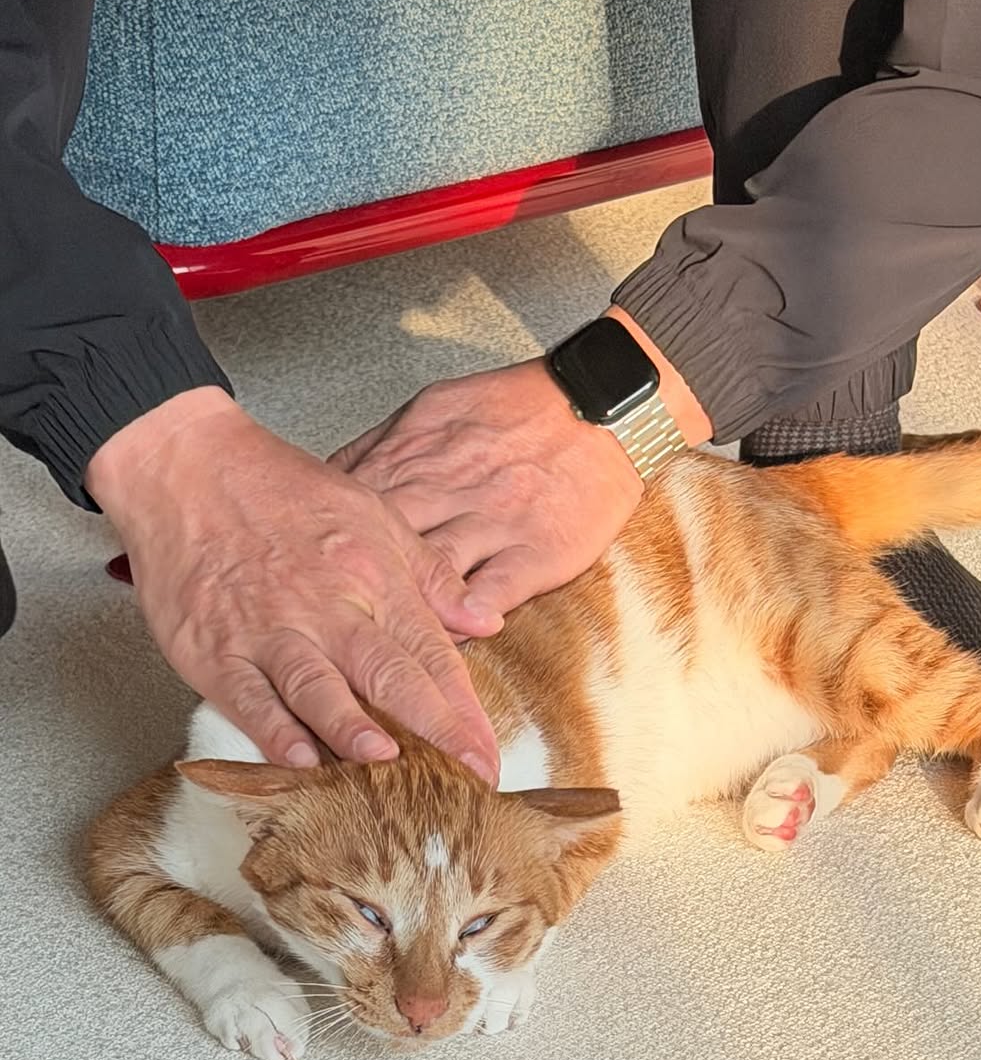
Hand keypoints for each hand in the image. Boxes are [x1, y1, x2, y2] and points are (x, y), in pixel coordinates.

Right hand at [86, 389, 502, 775]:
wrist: (186, 466)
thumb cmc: (278, 491)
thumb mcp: (373, 514)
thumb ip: (429, 576)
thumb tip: (484, 623)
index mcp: (371, 575)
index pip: (429, 652)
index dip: (463, 709)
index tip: (487, 754)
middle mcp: (324, 606)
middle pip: (387, 673)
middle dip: (434, 730)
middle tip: (467, 775)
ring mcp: (267, 630)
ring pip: (316, 686)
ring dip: (352, 727)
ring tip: (387, 763)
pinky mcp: (214, 649)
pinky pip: (247, 696)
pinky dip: (272, 730)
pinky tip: (297, 759)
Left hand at [329, 311, 711, 618]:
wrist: (599, 403)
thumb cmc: (516, 410)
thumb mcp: (433, 409)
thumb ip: (380, 448)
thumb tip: (329, 478)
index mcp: (414, 456)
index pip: (352, 509)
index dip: (324, 550)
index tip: (302, 583)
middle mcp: (446, 490)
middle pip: (382, 550)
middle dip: (352, 595)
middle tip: (327, 637)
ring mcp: (493, 520)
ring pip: (434, 571)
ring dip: (407, 616)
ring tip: (385, 656)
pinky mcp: (539, 546)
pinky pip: (500, 583)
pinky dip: (474, 609)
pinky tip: (458, 631)